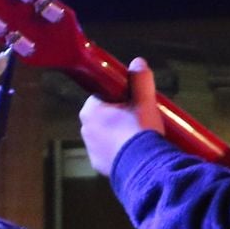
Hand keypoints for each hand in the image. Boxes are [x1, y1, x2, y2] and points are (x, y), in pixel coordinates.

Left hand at [77, 57, 163, 176]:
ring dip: (117, 136)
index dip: (117, 99)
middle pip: (103, 118)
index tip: (132, 103)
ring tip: (138, 140)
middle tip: (138, 121)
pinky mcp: (99, 166)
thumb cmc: (140, 130)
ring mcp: (91, 149)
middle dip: (117, 118)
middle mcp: (85, 129)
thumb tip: (138, 62)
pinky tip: (134, 154)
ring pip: (105, 137)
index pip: (101, 97)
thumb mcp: (145, 102)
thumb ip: (140, 80)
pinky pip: (108, 155)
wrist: (144, 166)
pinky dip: (119, 153)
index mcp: (91, 110)